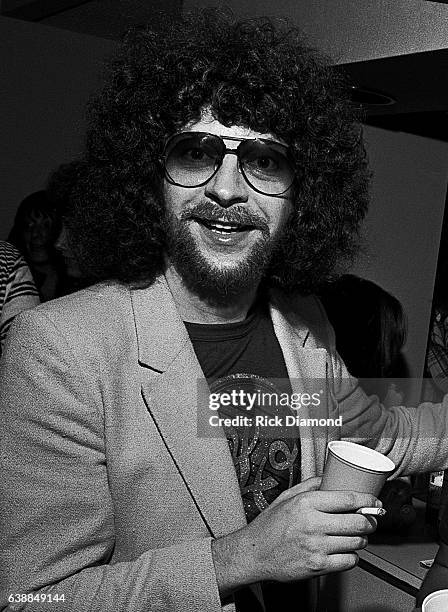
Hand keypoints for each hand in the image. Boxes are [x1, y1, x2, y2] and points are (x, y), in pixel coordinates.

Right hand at [212, 477, 379, 596]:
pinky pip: (349, 562)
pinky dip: (352, 556)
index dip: (368, 500)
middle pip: (358, 522)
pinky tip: (344, 551)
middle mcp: (313, 524)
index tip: (375, 502)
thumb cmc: (269, 525)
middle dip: (369, 521)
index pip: (348, 499)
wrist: (254, 553)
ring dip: (361, 539)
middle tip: (368, 520)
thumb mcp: (287, 497)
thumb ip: (310, 485)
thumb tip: (331, 477)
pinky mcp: (318, 566)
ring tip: (355, 535)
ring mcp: (316, 546)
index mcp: (306, 503)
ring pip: (356, 542)